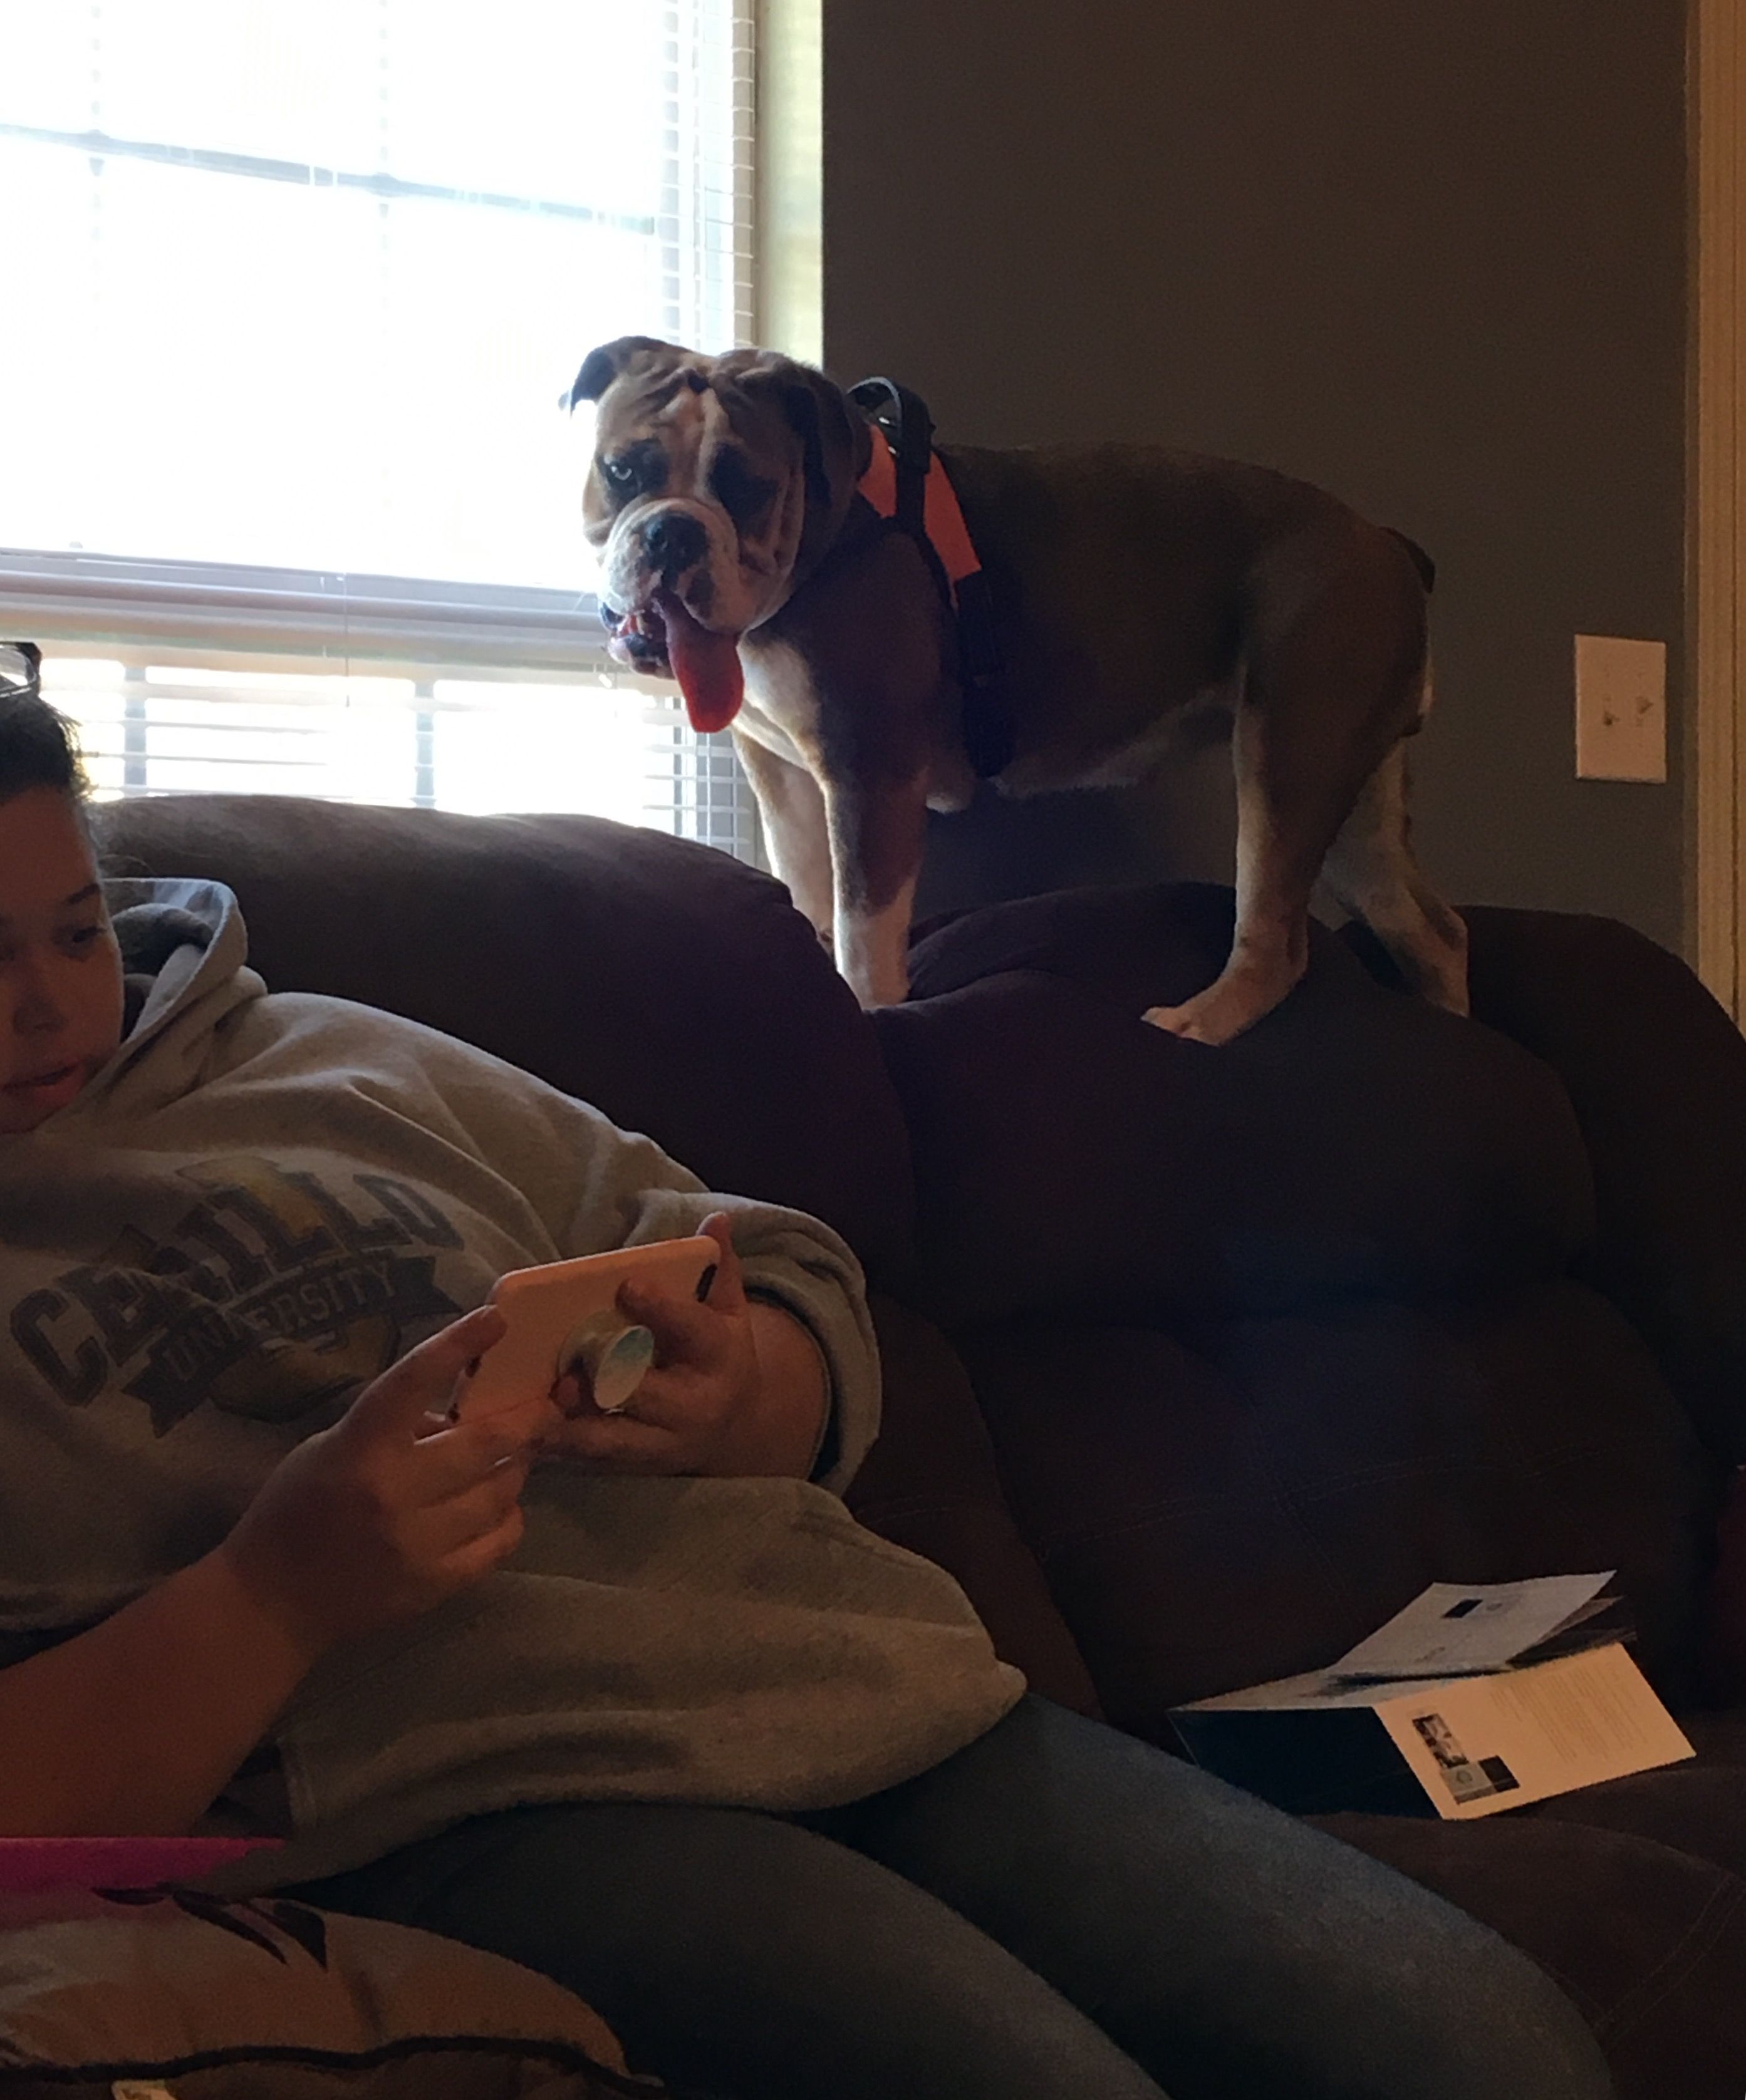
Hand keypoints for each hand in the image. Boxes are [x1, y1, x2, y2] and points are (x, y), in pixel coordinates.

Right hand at [221, 1306, 553, 1657]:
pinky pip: (499, 1543)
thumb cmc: (297, 1509)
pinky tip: (501, 1506)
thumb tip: (459, 1407)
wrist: (272, 1602)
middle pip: (485, 1443)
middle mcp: (393, 1492)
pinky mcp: (434, 1585)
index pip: (413, 1381)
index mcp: (359, 1447)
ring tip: (515, 1458)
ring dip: (516, 1468)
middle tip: (545, 1408)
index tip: (496, 1319)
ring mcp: (417, 1543)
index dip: (457, 1345)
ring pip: (500, 1492)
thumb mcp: (331, 1446)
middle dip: (527, 1420)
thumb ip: (393, 1424)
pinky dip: (509, 1518)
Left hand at [537, 1213, 769, 1476]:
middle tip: (573, 1360)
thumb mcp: (728, 1311)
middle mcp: (694, 1404)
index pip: (692, 1329)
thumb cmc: (720, 1354)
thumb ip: (719, 1268)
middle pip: (647, 1391)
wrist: (736, 1426)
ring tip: (541, 1405)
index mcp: (719, 1356)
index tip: (627, 1285)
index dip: (660, 1308)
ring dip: (575, 1424)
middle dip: (609, 1376)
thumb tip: (717, 1219)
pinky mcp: (637, 1465)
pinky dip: (563, 1448)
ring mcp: (664, 1441)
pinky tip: (530, 1436)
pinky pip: (596, 1459)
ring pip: (615, 1438)